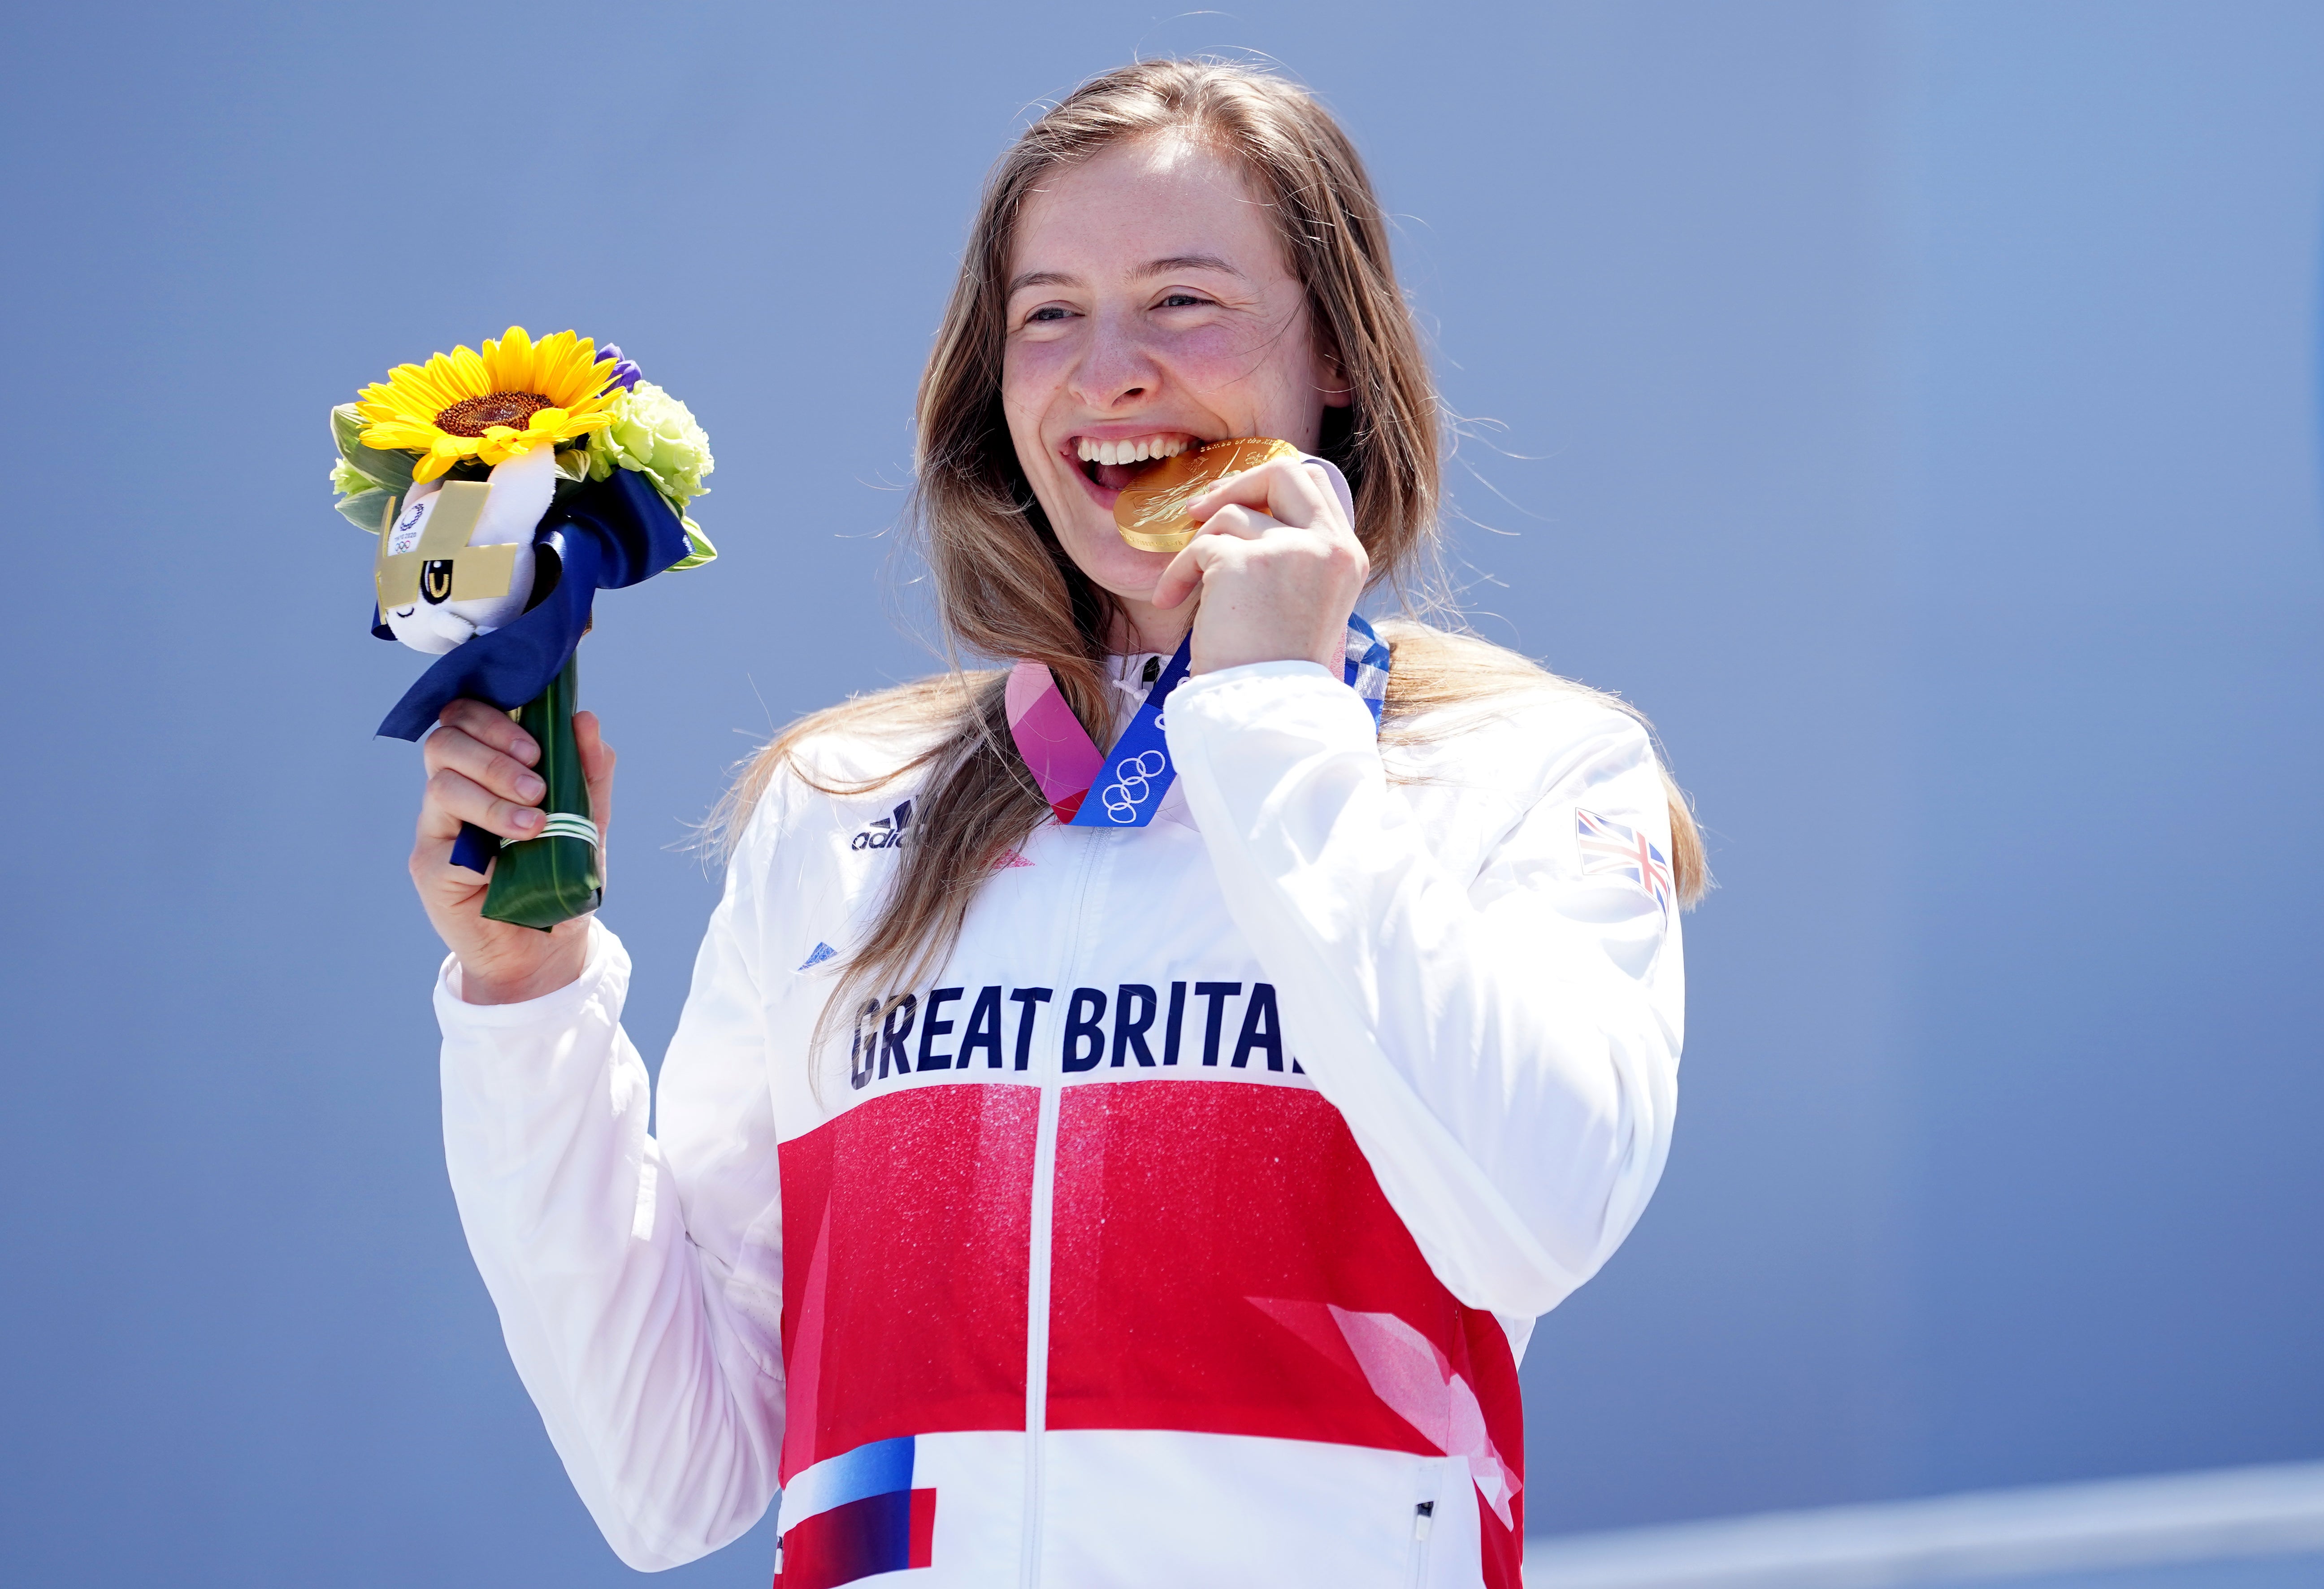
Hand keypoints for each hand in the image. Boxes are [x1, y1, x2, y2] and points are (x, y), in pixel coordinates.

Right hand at [410, 699, 615, 1004]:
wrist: (547, 945)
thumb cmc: (561, 878)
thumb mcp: (588, 822)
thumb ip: (589, 773)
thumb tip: (585, 719)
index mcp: (486, 771)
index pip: (465, 718)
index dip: (492, 717)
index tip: (536, 745)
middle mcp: (454, 793)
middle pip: (445, 741)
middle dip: (495, 752)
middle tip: (538, 782)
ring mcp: (437, 828)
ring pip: (443, 782)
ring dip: (494, 793)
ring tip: (536, 822)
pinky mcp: (429, 866)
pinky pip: (444, 836)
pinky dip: (485, 836)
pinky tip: (514, 852)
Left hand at [1149, 455, 1367, 675]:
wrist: (1263, 709)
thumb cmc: (1275, 667)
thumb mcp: (1305, 602)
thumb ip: (1295, 556)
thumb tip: (1250, 514)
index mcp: (1348, 556)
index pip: (1316, 484)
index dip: (1270, 484)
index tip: (1239, 502)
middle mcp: (1328, 547)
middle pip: (1284, 472)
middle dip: (1238, 483)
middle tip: (1201, 511)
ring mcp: (1288, 551)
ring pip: (1230, 516)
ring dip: (1198, 548)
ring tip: (1185, 588)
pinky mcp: (1243, 563)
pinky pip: (1199, 547)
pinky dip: (1178, 573)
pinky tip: (1170, 599)